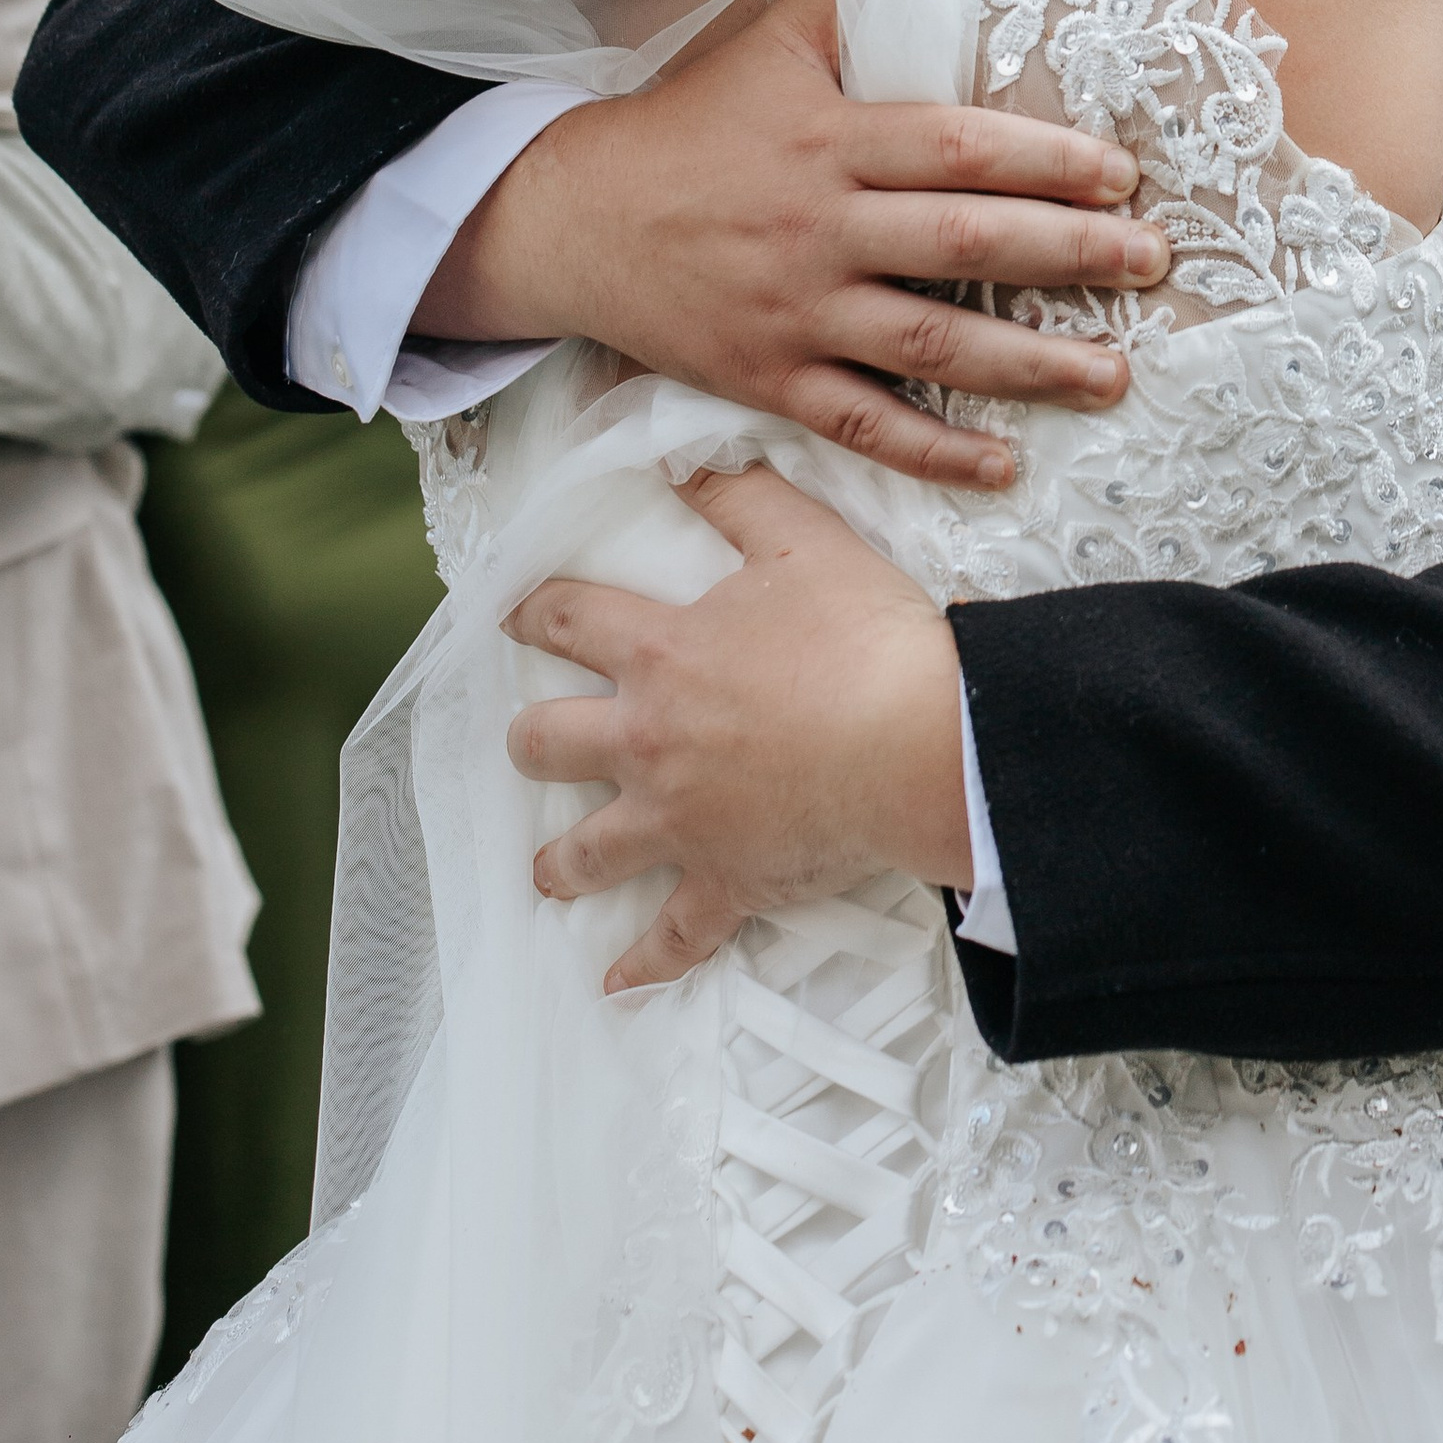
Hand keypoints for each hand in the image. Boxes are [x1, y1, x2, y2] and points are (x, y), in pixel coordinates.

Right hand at [420, 0, 1167, 488]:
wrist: (574, 219)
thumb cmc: (692, 124)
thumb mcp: (768, 42)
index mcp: (828, 141)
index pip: (954, 147)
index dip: (1044, 160)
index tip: (1122, 175)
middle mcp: (817, 228)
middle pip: (960, 242)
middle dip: (1068, 254)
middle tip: (1152, 261)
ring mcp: (793, 311)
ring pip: (927, 341)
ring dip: (1028, 365)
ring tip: (1114, 373)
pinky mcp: (767, 377)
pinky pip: (860, 421)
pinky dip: (931, 451)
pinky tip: (1003, 465)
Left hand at [506, 462, 969, 989]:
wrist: (928, 743)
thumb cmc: (869, 641)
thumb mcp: (804, 540)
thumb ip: (738, 494)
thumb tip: (686, 458)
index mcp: (662, 654)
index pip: (568, 621)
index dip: (533, 612)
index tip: (514, 614)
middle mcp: (650, 742)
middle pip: (549, 744)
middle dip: (531, 741)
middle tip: (529, 741)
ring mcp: (682, 822)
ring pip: (588, 852)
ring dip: (561, 861)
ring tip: (547, 869)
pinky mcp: (727, 882)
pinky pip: (673, 938)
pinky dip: (645, 965)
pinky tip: (618, 984)